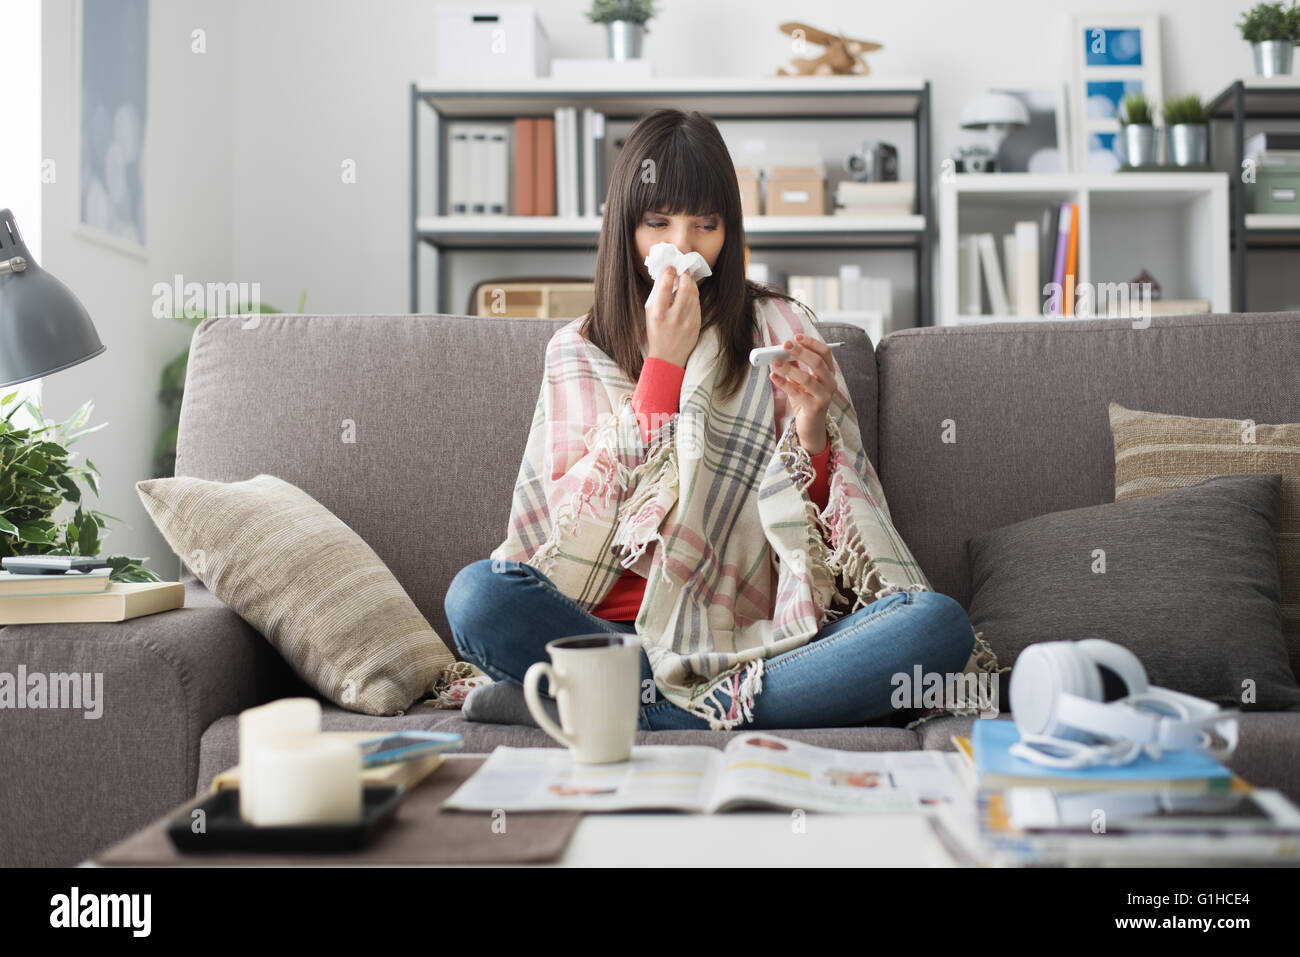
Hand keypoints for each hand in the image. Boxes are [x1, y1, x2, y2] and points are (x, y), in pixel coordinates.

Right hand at [645, 265, 700, 368]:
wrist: (667, 357)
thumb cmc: (656, 333)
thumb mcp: (650, 315)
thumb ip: (656, 296)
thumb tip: (665, 277)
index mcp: (658, 314)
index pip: (665, 287)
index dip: (669, 273)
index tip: (670, 268)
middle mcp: (674, 317)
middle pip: (685, 288)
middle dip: (685, 275)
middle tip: (683, 271)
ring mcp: (687, 322)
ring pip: (694, 294)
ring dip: (691, 283)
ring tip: (687, 279)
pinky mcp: (696, 325)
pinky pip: (697, 304)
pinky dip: (694, 295)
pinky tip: (690, 293)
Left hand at [768, 333, 832, 454]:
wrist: (810, 426)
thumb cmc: (805, 400)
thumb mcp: (801, 381)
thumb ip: (796, 366)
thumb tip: (782, 350)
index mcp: (829, 374)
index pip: (825, 353)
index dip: (811, 343)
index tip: (796, 337)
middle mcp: (830, 384)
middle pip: (817, 363)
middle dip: (800, 352)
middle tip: (785, 344)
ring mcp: (824, 397)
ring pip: (807, 378)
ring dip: (789, 368)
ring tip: (775, 361)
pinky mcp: (814, 408)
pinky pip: (797, 393)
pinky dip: (783, 383)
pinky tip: (773, 376)